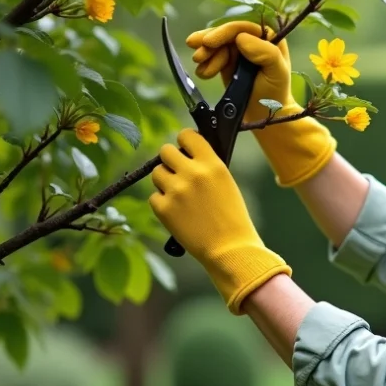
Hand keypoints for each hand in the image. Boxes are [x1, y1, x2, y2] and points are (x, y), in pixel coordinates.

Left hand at [148, 129, 290, 313]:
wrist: (230, 249)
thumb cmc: (232, 217)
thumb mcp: (226, 183)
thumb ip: (207, 166)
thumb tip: (187, 154)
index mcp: (212, 164)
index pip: (187, 135)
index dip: (184, 142)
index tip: (186, 149)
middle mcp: (192, 173)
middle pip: (165, 151)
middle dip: (170, 160)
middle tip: (178, 173)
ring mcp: (176, 191)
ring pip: (156, 173)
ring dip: (165, 181)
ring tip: (179, 196)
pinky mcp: (163, 209)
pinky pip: (154, 197)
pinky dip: (162, 203)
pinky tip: (177, 213)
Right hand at [184, 21, 337, 187]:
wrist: (264, 116)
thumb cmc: (275, 94)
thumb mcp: (277, 72)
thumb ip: (264, 52)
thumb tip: (240, 38)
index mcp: (268, 37)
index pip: (242, 28)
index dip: (223, 32)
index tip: (208, 42)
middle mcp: (253, 41)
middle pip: (226, 35)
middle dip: (209, 44)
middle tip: (197, 56)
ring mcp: (239, 52)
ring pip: (217, 46)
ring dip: (205, 55)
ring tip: (202, 72)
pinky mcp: (228, 64)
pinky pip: (213, 57)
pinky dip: (205, 64)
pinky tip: (203, 74)